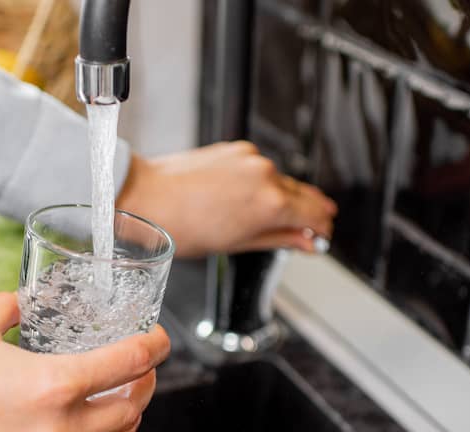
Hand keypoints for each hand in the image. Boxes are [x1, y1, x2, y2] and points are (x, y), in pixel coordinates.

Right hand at [0, 293, 170, 431]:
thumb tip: (18, 302)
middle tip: (144, 364)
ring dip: (126, 421)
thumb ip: (5, 310)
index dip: (151, 347)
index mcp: (49, 386)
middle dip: (145, 384)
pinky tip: (84, 427)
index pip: (125, 365)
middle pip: (127, 411)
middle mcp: (52, 429)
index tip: (157, 336)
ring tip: (126, 399)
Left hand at [116, 141, 337, 256]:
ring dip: (283, 197)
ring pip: (281, 180)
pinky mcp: (236, 149)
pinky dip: (261, 182)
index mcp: (271, 203)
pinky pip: (259, 168)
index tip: (320, 236)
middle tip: (307, 229)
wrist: (147, 197)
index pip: (316, 214)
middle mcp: (266, 175)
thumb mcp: (236, 244)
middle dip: (308, 212)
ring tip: (270, 217)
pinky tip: (248, 198)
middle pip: (303, 195)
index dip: (322, 228)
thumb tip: (305, 242)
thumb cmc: (182, 226)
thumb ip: (279, 239)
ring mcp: (251, 158)